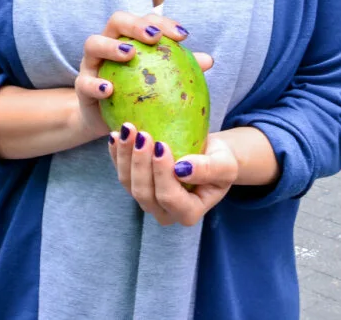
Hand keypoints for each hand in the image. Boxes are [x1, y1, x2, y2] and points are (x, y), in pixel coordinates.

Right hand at [72, 12, 210, 139]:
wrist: (113, 125)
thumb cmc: (143, 99)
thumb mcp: (162, 86)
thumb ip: (180, 71)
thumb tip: (208, 60)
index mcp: (130, 39)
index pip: (146, 20)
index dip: (164, 22)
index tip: (184, 35)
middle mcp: (109, 45)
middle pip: (117, 21)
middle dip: (136, 24)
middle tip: (154, 37)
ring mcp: (91, 64)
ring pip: (93, 43)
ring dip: (111, 46)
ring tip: (129, 54)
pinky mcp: (81, 86)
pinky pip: (84, 82)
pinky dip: (96, 84)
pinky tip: (110, 90)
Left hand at [108, 126, 237, 226]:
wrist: (210, 156)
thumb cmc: (221, 162)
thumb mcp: (225, 165)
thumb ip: (208, 170)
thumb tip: (182, 169)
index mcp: (188, 212)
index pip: (169, 197)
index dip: (162, 173)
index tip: (162, 144)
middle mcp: (164, 212)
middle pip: (144, 192)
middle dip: (140, 163)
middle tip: (143, 134)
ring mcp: (148, 200)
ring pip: (128, 183)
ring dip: (125, 155)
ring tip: (127, 129)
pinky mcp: (137, 185)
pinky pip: (121, 172)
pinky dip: (117, 154)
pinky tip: (115, 135)